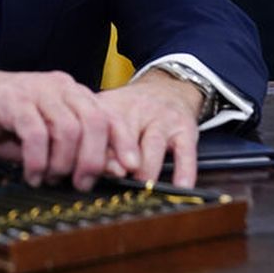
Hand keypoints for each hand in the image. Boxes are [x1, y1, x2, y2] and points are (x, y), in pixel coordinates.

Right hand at [0, 60, 135, 191]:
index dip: (122, 143)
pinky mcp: (12, 100)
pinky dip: (37, 161)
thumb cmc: (1, 119)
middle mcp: (58, 86)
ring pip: (68, 130)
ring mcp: (35, 90)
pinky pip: (36, 134)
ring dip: (63, 164)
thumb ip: (74, 150)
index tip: (130, 170)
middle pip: (94, 123)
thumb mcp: (43, 137)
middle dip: (93, 161)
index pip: (108, 115)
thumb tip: (111, 170)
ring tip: (49, 178)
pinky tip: (30, 174)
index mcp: (70, 92)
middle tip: (81, 184)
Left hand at [96, 69, 202, 187]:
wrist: (166, 86)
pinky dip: (184, 170)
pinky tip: (180, 186)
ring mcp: (162, 120)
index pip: (99, 126)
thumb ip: (98, 140)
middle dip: (119, 155)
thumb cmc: (131, 108)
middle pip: (125, 133)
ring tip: (142, 183)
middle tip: (115, 174)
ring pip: (153, 142)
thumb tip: (86, 169)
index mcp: (112, 106)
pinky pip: (186, 151)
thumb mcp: (110, 112)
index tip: (91, 166)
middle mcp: (137, 110)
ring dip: (147, 165)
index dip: (95, 147)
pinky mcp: (185, 129)